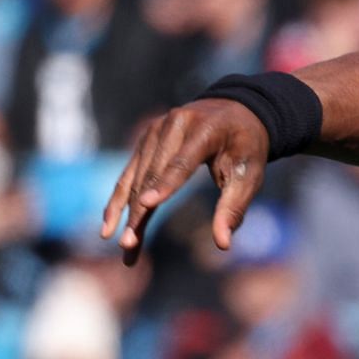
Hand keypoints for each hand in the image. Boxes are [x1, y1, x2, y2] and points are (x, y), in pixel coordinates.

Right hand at [101, 98, 270, 265]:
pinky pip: (129, 173)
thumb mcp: (249, 176)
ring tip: (121, 245)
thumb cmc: (246, 148)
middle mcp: (174, 125)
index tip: (147, 205)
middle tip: (128, 246)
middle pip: (151, 174)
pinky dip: (119, 199)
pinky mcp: (146, 140)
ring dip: (124, 212)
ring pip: (135, 176)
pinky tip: (109, 223)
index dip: (165, 184)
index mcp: (205, 129)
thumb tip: (223, 244)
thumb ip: (234, 207)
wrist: (235, 112)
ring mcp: (155, 130)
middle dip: (138, 213)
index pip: (182, 162)